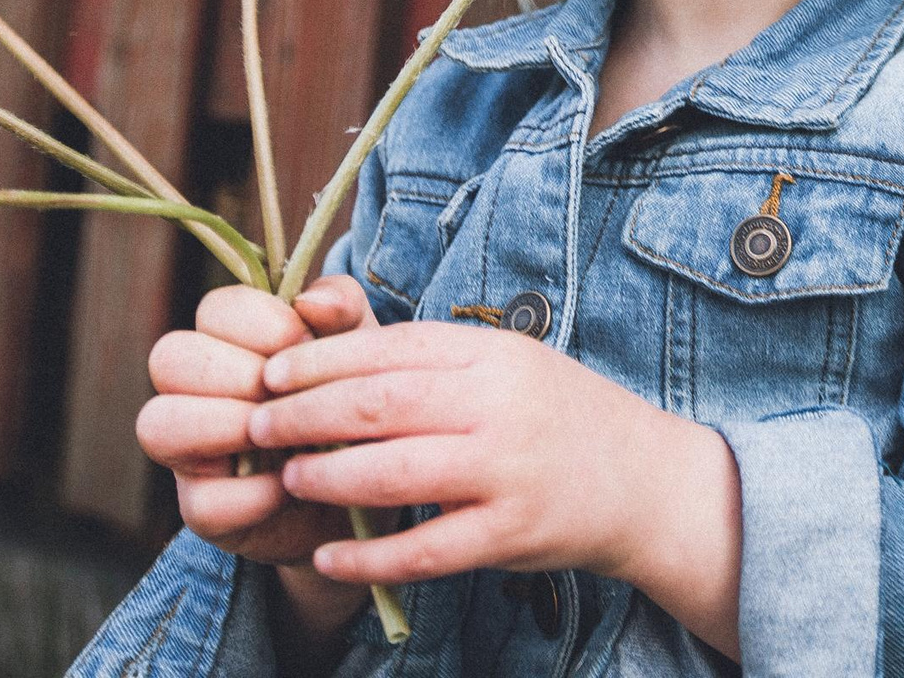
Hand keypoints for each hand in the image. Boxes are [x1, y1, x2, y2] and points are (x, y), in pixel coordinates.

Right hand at [137, 277, 376, 569]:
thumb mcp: (360, 345)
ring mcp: (191, 453)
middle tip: (288, 394)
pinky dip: (254, 494)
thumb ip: (342, 309)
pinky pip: (202, 501)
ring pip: (156, 425)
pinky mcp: (205, 512)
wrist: (374, 481)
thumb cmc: (354, 396)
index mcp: (231, 339)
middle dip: (238, 372)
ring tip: (281, 436)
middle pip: (170, 357)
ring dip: (225, 426)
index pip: (214, 309)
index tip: (307, 344)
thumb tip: (311, 300)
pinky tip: (293, 485)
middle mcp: (197, 391)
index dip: (260, 323)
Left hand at [251, 319, 744, 655]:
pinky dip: (371, 556)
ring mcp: (508, 473)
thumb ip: (435, 359)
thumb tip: (333, 350)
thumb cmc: (558, 417)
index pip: (390, 347)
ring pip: (397, 472)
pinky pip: (427, 549)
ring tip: (287, 478)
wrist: (645, 481)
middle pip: (382, 403)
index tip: (271, 372)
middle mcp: (501, 407)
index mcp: (495, 356)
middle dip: (306, 413)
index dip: (320, 360)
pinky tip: (329, 553)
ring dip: (329, 476)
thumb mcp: (508, 364)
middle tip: (257, 424)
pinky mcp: (511, 534)